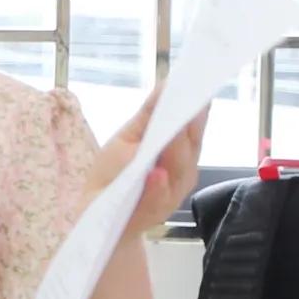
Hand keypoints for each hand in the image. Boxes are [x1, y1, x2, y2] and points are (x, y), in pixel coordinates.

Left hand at [102, 88, 213, 233]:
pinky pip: (157, 200)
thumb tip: (167, 83)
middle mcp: (181, 172)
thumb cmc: (115, 174)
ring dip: (175, 153)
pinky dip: (157, 188)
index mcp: (178, 152)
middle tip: (189, 103)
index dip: (198, 109)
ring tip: (172, 133)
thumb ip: (149, 117)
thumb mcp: (128, 139)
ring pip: (178, 172)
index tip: (200, 87)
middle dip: (189, 126)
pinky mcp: (153, 213)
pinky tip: (156, 175)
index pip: (193, 128)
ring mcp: (171, 194)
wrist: (98, 215)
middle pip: (190, 147)